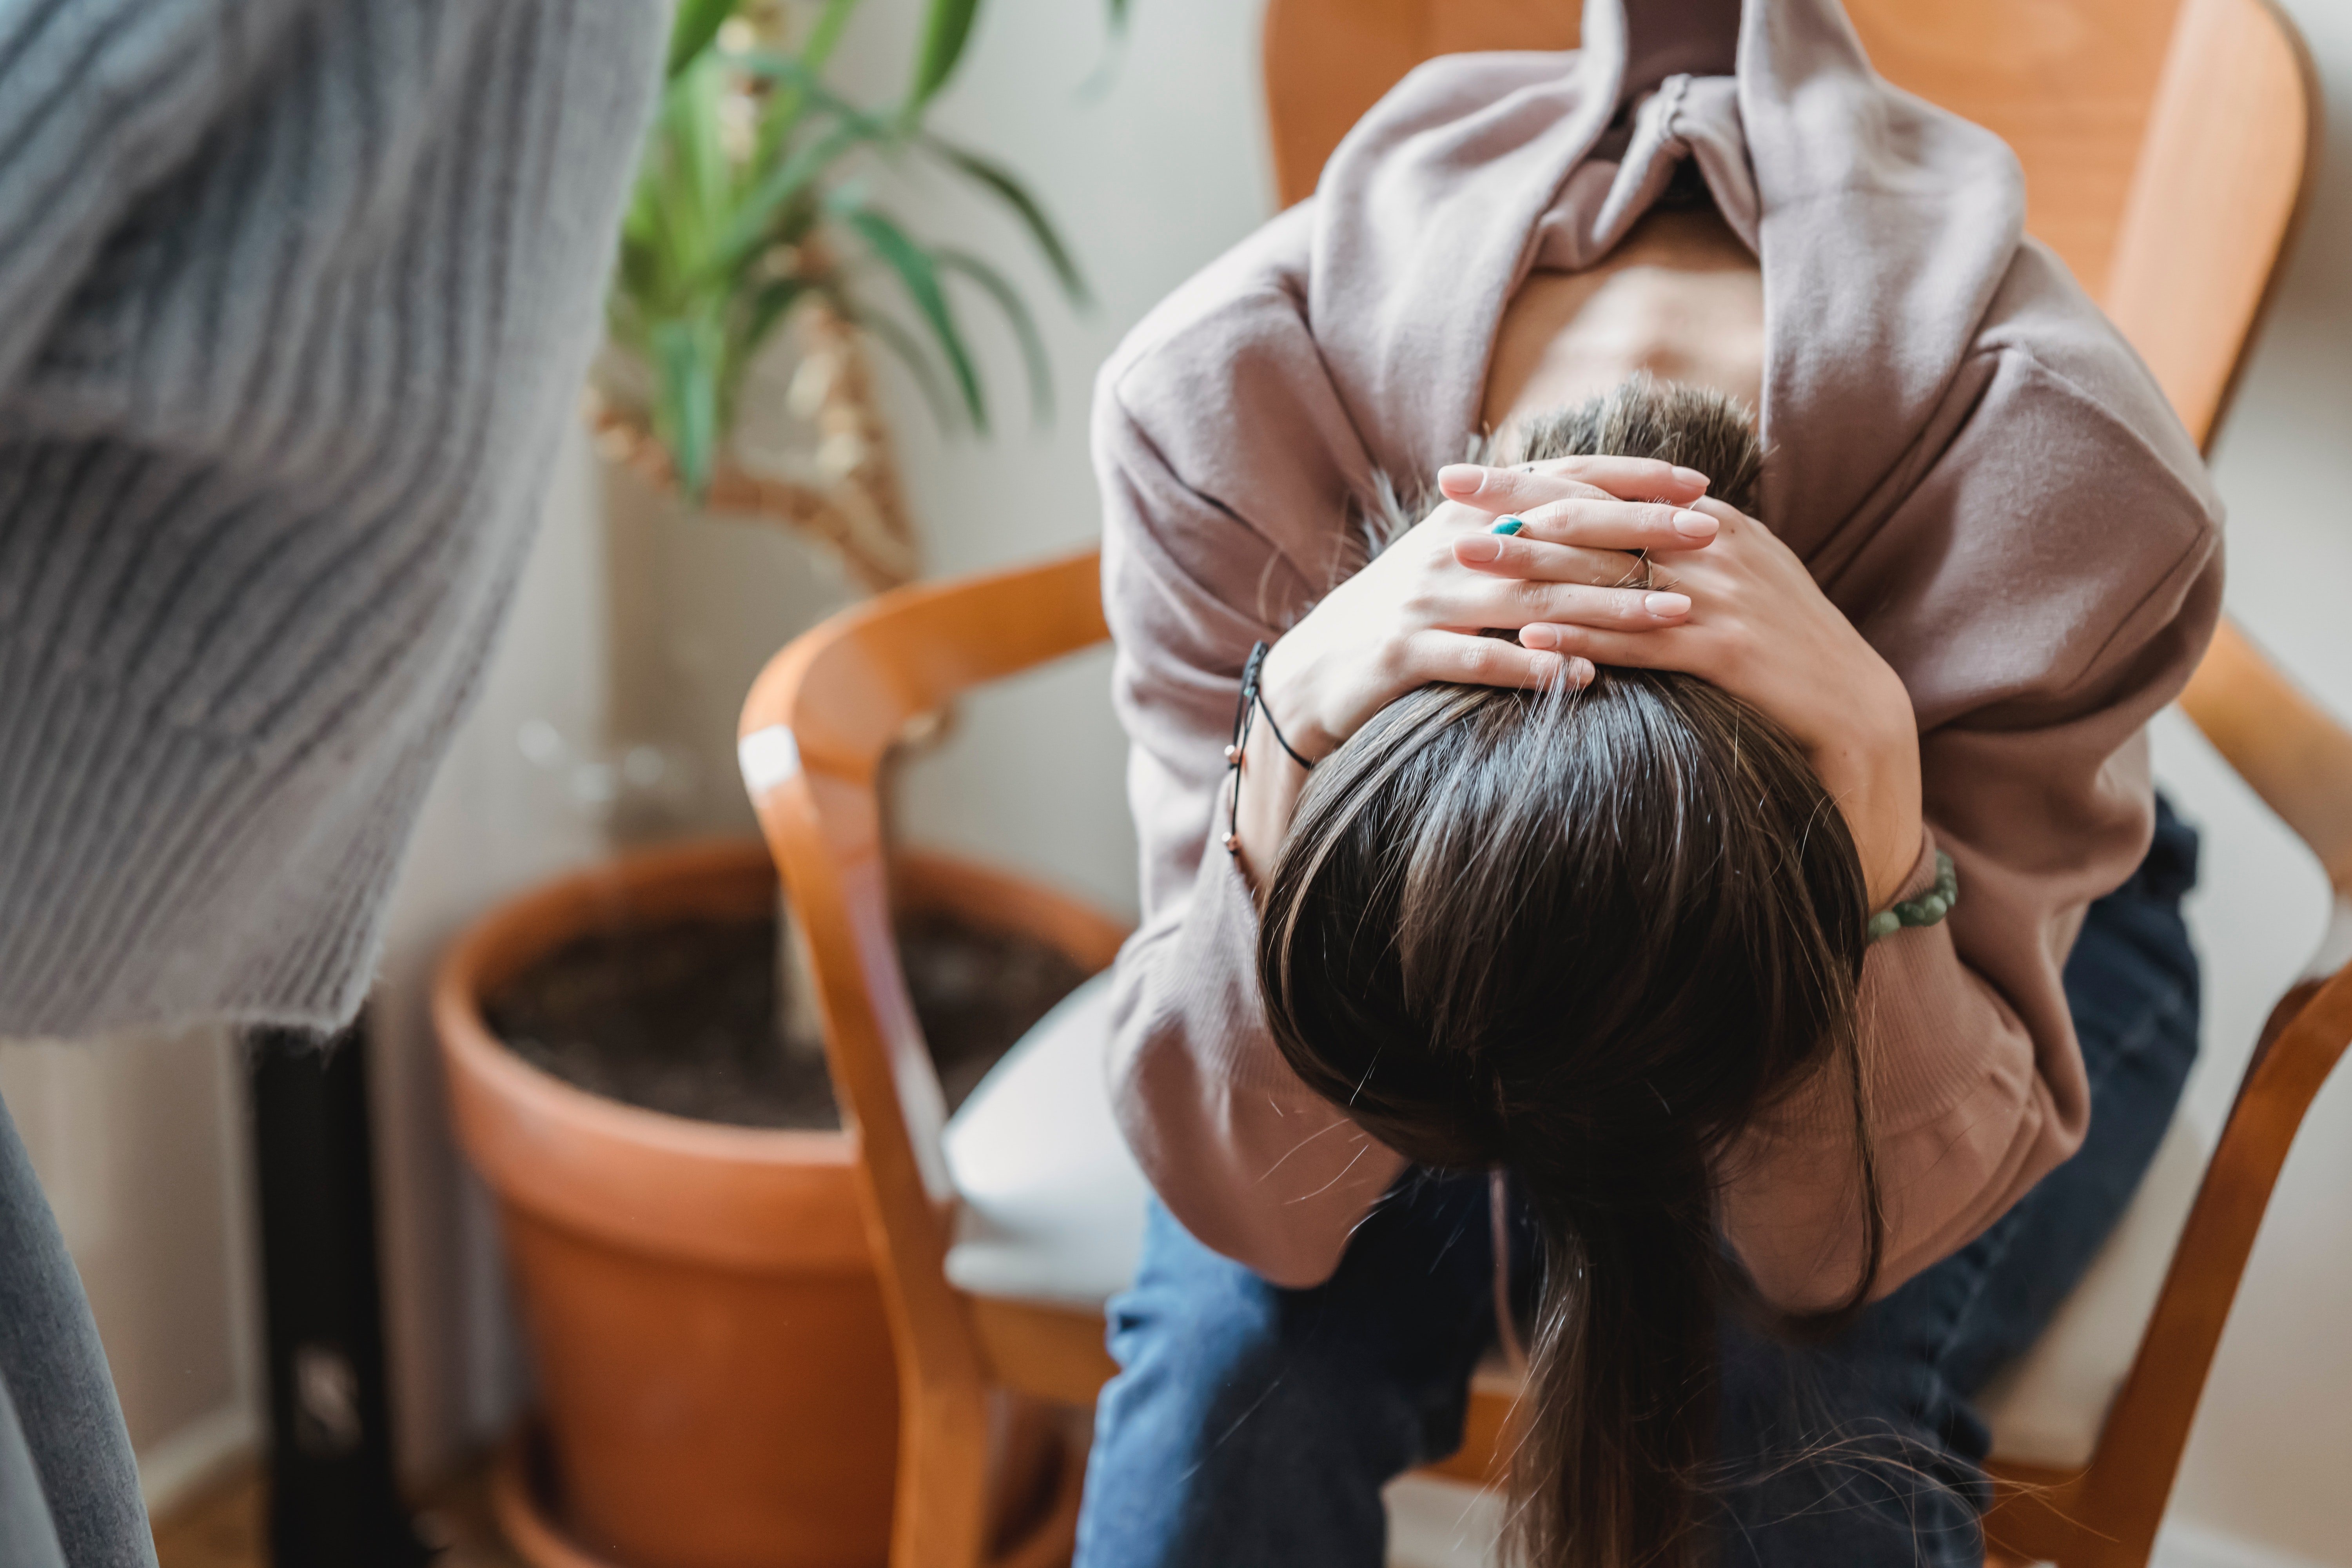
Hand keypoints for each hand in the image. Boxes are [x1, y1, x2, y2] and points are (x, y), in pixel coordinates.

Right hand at [1229, 456, 1715, 883]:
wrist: (1313, 671)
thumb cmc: (1404, 616)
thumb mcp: (1457, 561)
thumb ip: (1518, 531)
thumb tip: (1603, 508)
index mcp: (1468, 516)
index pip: (1561, 482)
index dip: (1630, 480)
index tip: (1697, 486)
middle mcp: (1450, 548)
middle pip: (1560, 534)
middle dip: (1640, 535)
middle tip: (1709, 539)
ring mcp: (1426, 600)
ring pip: (1532, 597)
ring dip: (1608, 607)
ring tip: (1674, 616)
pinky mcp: (1404, 653)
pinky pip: (1479, 660)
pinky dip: (1532, 668)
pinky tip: (1583, 680)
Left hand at [1447, 468, 1923, 905]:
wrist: (1856, 709)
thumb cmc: (1783, 648)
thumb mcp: (1736, 580)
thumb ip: (1678, 549)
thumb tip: (1608, 530)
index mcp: (1711, 522)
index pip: (1605, 488)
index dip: (1532, 477)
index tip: (1467, 471)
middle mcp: (1714, 546)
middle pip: (1596, 517)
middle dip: (1515, 506)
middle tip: (1445, 498)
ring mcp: (1722, 597)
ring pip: (1609, 574)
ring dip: (1531, 566)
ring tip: (1467, 560)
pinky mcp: (1727, 651)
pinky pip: (1639, 640)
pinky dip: (1582, 637)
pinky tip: (1530, 636)